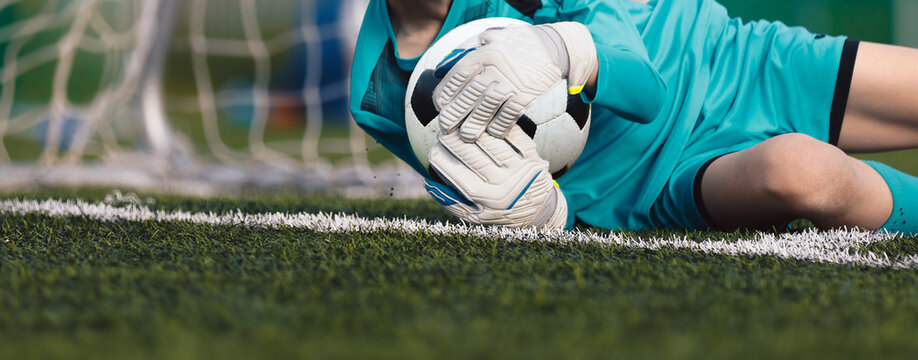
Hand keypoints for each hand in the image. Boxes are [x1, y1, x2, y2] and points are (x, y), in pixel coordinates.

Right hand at [424, 126, 567, 228]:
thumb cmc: (499, 212)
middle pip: (471, 154)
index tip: (433, 149)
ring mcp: (522, 170)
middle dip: (453, 139)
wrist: (538, 211)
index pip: (456, 173)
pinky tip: (484, 121)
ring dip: (473, 129)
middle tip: (443, 131)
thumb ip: (451, 201)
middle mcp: (506, 186)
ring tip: (460, 124)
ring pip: (491, 140)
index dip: (441, 158)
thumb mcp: (474, 215)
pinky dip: (497, 126)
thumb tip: (427, 182)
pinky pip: (513, 135)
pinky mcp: (534, 157)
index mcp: (488, 201)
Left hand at [433, 22, 596, 141]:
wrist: (555, 48)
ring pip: (486, 110)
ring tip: (466, 136)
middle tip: (445, 128)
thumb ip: (468, 48)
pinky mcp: (526, 96)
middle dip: (454, 114)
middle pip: (468, 95)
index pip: (456, 76)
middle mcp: (495, 68)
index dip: (446, 94)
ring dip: (474, 126)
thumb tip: (442, 68)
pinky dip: (498, 128)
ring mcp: (511, 83)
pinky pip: (508, 116)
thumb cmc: (518, 43)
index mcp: (483, 52)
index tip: (441, 106)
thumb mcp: (491, 36)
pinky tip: (492, 134)